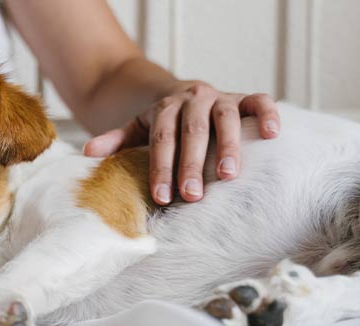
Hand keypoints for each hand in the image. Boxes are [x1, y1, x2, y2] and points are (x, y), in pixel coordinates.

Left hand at [83, 81, 279, 204]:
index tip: (161, 196)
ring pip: (226, 119)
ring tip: (228, 176)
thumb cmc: (161, 124)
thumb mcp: (136, 129)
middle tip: (192, 196)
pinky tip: (272, 134)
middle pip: (191, 132)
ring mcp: (221, 98)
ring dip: (228, 146)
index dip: (160, 168)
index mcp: (165, 109)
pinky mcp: (244, 98)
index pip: (161, 140)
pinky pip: (260, 101)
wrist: (183, 94)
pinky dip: (267, 114)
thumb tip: (87, 153)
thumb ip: (116, 140)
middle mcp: (193, 99)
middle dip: (191, 165)